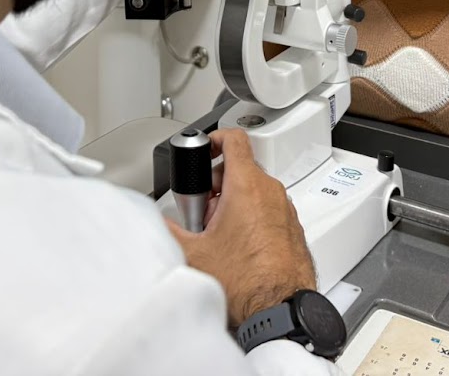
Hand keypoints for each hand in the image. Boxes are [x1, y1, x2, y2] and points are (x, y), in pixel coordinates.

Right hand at [165, 128, 316, 328]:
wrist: (279, 310)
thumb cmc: (247, 283)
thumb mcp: (193, 253)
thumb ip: (168, 230)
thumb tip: (156, 223)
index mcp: (247, 186)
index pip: (233, 139)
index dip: (215, 138)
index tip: (205, 148)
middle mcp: (270, 193)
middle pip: (240, 169)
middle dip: (217, 185)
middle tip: (203, 210)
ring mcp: (285, 210)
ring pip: (255, 191)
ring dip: (235, 203)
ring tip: (220, 233)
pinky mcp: (292, 229)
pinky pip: (269, 211)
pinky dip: (253, 218)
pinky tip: (239, 247)